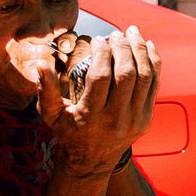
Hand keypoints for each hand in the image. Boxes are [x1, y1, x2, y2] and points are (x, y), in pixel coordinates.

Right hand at [37, 25, 160, 177]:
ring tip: (133, 33)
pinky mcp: (146, 118)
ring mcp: (134, 119)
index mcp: (91, 116)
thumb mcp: (51, 115)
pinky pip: (154, 85)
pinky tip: (147, 46)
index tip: (98, 39)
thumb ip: (46, 90)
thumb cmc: (68, 133)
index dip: (101, 53)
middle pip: (127, 74)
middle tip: (116, 33)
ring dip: (140, 51)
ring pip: (145, 77)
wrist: (91, 162)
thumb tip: (41, 64)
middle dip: (123, 48)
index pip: (101, 77)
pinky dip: (153, 63)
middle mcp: (115, 119)